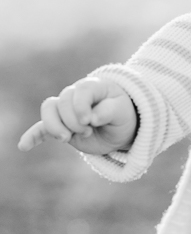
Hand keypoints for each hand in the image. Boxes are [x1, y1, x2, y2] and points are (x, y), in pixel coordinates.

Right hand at [18, 77, 138, 154]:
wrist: (120, 128)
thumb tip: (92, 118)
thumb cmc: (123, 115)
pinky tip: (24, 146)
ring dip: (55, 127)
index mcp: (91, 86)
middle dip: (72, 121)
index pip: (79, 91)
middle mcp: (75, 95)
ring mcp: (65, 111)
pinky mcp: (60, 127)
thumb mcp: (122, 112)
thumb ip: (109, 111)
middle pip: (62, 103)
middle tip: (88, 131)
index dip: (80, 107)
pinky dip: (33, 136)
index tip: (89, 122)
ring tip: (66, 139)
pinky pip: (42, 128)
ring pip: (48, 111)